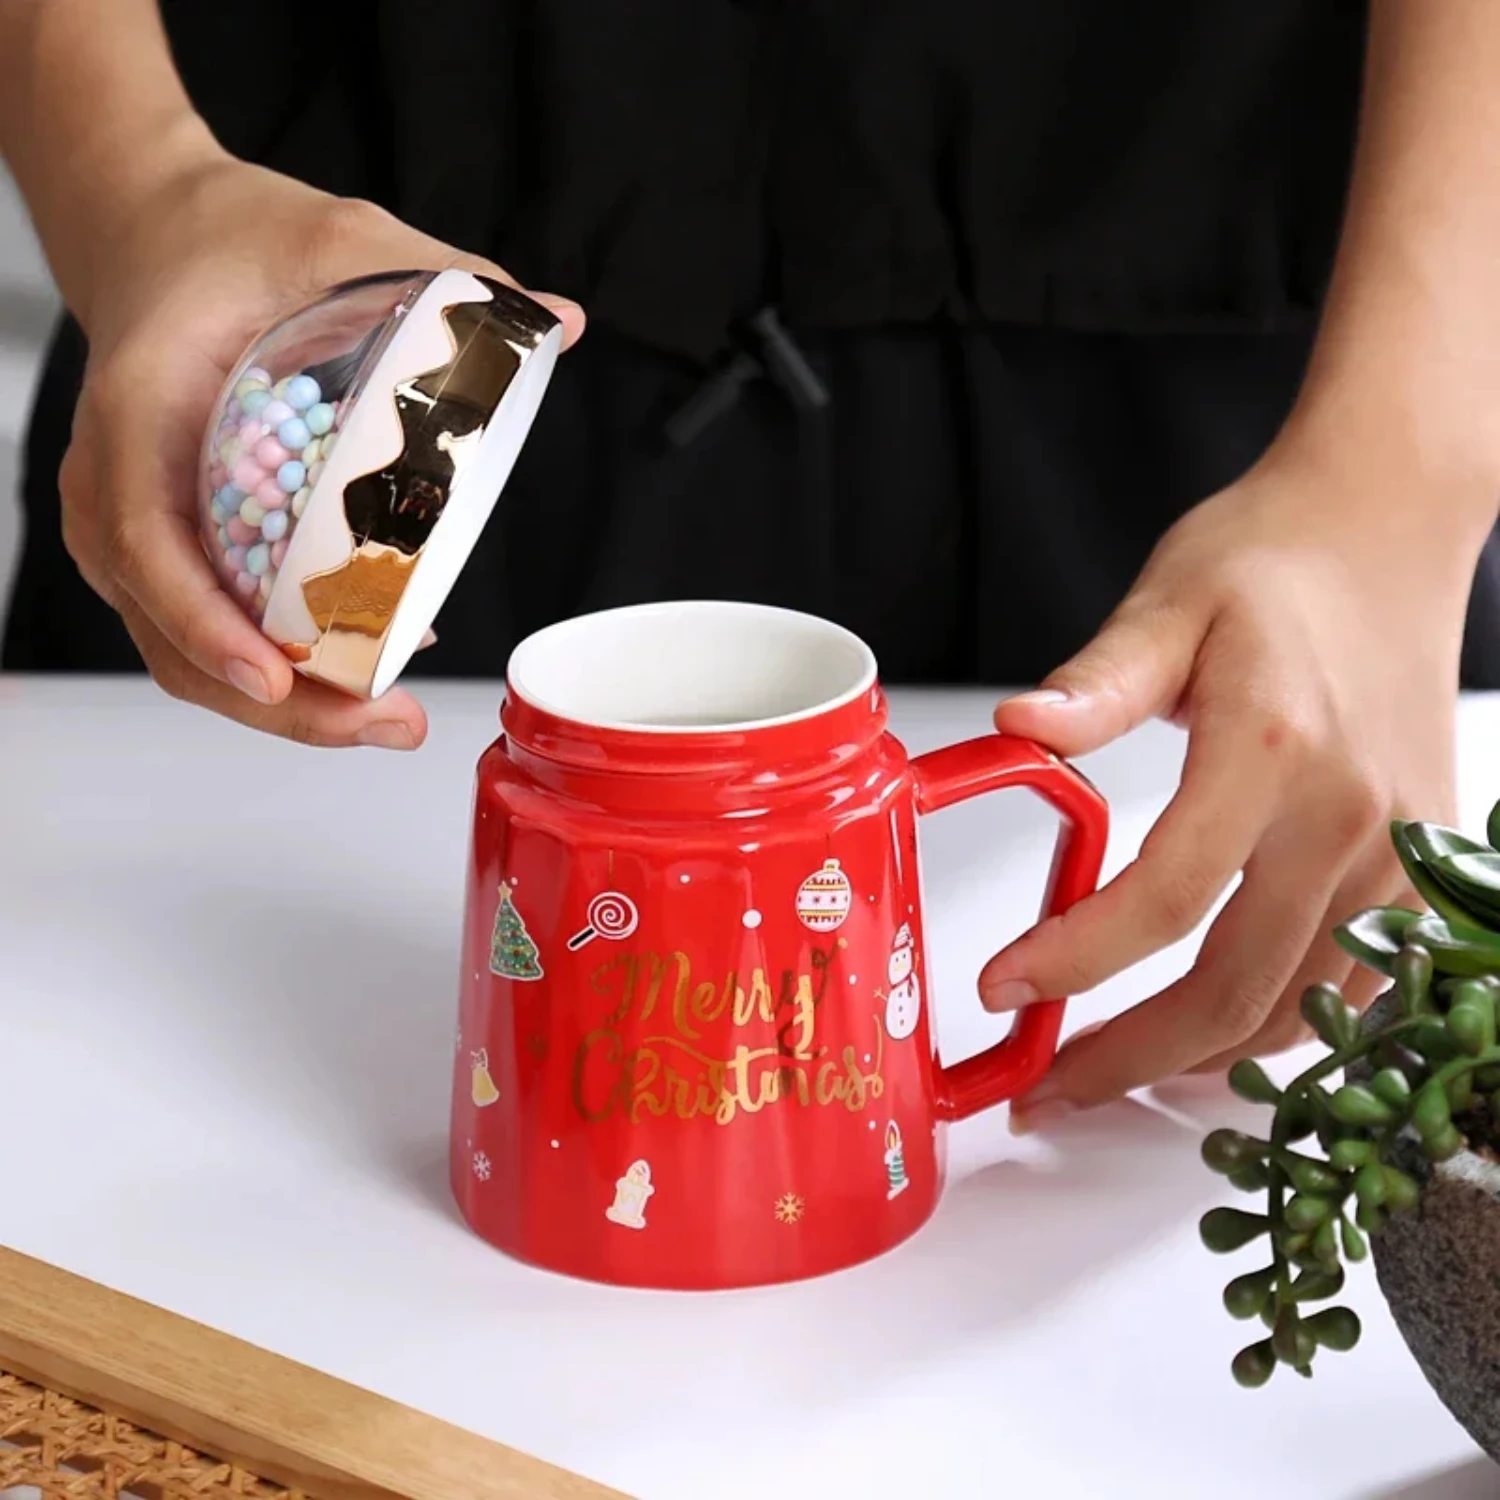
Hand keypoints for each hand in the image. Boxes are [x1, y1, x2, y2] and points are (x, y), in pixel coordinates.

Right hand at [61, 149, 584, 747]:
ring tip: (392, 719)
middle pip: (172, 631)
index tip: (274, 675)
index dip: (206, 621)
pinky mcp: (172, 548)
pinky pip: (212, 629)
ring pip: (190, 652)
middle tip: (388, 722)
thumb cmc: (234, 245)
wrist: (164, 239)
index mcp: (140, 407)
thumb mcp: (339, 238)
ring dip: (288, 706)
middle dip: (278, 703)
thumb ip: (446, 277)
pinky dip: (282, 666)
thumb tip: (564, 322)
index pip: (148, 537)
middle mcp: (119, 483)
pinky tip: (370, 670)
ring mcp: (137, 527)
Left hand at [982, 440, 1484, 1126]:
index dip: (1076, 961)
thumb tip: (1015, 730)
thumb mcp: (1166, 601)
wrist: (1385, 526)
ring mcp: (1400, 848)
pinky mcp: (1424, 859)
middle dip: (1129, 1057)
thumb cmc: (1274, 559)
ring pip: (1301, 1009)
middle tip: (1048, 1087)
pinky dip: (1280, 1027)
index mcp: (1272, 749)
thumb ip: (1095, 682)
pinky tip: (1212, 1034)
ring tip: (1113, 1071)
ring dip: (1201, 1060)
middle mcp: (1350, 815)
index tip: (1003, 989)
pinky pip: (1356, 984)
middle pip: (1235, 988)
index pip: (1166, 896)